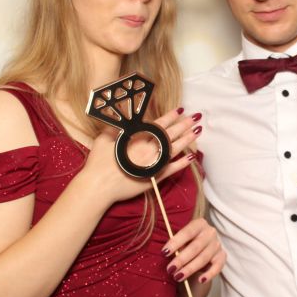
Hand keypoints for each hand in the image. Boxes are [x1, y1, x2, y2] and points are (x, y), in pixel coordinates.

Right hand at [81, 108, 200, 203]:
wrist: (99, 186)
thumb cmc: (98, 163)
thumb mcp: (104, 139)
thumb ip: (115, 127)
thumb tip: (123, 118)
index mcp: (137, 138)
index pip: (158, 124)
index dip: (170, 116)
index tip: (180, 109)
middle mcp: (149, 149)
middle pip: (170, 134)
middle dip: (183, 125)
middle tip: (195, 117)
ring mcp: (153, 164)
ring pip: (174, 149)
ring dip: (187, 140)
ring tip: (197, 131)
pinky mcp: (154, 178)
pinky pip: (172, 170)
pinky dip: (182, 164)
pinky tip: (191, 157)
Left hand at [163, 217, 225, 284]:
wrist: (201, 248)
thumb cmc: (187, 242)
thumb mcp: (181, 240)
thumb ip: (176, 245)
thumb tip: (166, 253)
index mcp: (199, 224)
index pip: (186, 232)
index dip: (175, 243)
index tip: (164, 252)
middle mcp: (210, 232)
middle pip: (195, 247)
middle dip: (181, 259)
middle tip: (170, 269)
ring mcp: (217, 244)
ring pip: (203, 258)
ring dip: (190, 269)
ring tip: (178, 277)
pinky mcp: (222, 256)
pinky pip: (217, 267)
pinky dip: (209, 274)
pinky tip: (200, 280)